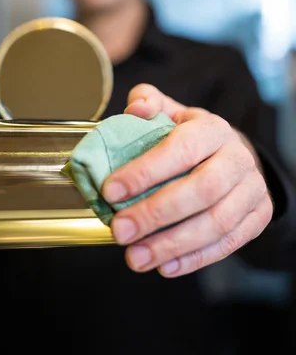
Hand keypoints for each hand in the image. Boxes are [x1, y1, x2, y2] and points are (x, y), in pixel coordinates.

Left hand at [102, 84, 272, 276]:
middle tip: (120, 231)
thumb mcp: (169, 112)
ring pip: (217, 222)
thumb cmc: (190, 136)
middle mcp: (238, 158)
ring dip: (172, 244)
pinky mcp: (258, 217)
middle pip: (201, 190)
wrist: (231, 155)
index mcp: (213, 129)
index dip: (145, 171)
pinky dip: (195, 258)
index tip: (110, 190)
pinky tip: (165, 266)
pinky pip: (229, 243)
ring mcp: (252, 189)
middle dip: (156, 214)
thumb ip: (148, 102)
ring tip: (135, 257)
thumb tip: (136, 109)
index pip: (181, 148)